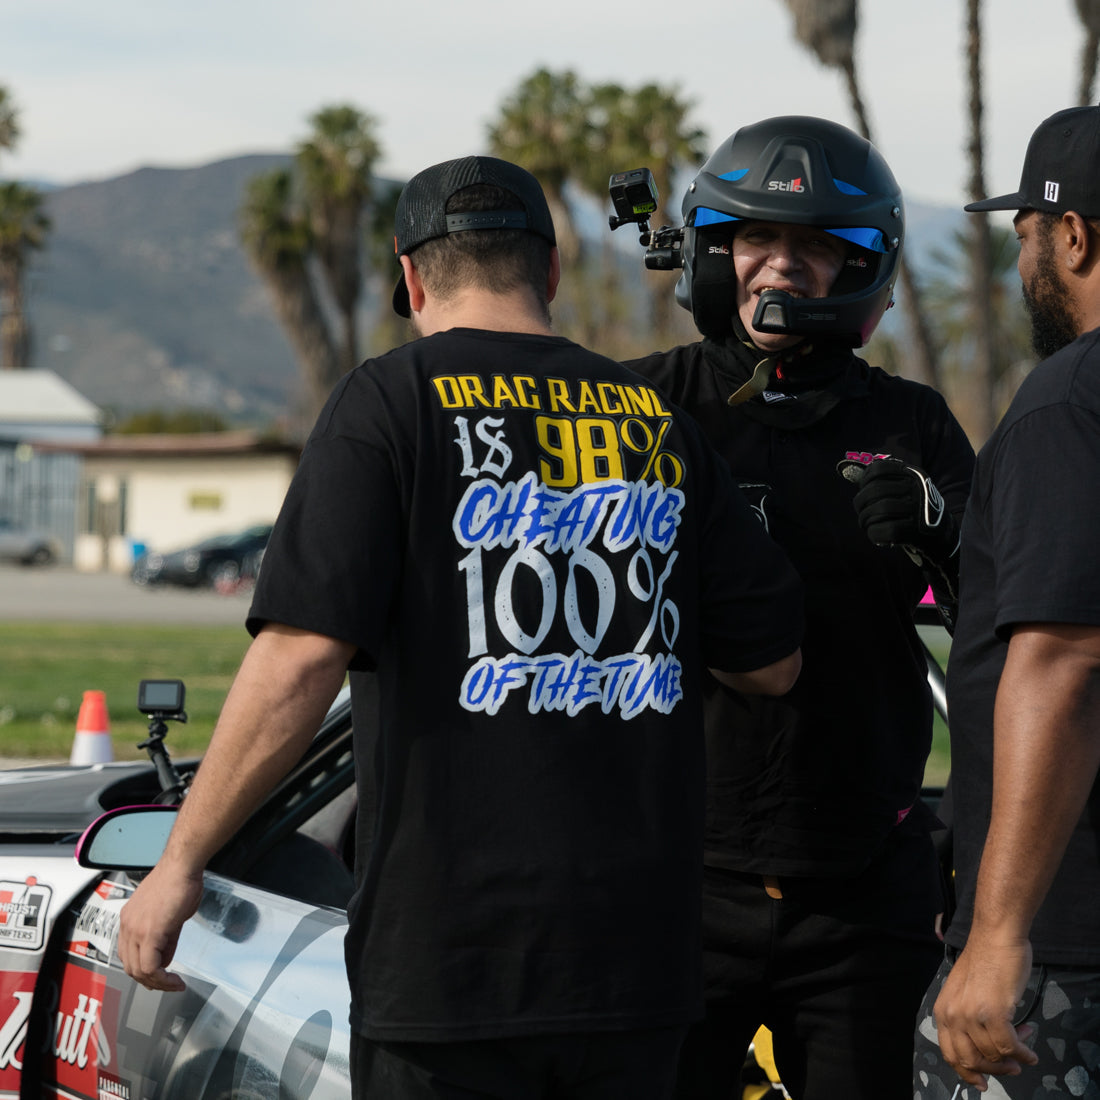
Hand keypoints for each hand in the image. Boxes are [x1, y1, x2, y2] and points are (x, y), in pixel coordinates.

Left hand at [118, 862, 203, 991]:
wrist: (182, 866)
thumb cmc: (178, 880)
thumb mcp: (170, 914)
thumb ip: (166, 938)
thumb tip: (166, 957)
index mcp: (129, 920)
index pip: (129, 955)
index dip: (144, 971)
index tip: (160, 976)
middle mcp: (127, 926)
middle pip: (131, 967)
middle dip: (151, 981)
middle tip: (168, 985)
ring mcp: (136, 929)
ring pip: (138, 970)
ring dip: (157, 982)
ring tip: (173, 984)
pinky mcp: (150, 932)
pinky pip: (150, 966)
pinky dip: (162, 978)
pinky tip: (174, 979)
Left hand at [840, 457, 958, 562]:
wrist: (942, 534)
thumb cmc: (915, 508)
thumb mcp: (907, 487)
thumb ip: (885, 480)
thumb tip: (853, 473)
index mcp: (913, 474)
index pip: (879, 468)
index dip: (864, 479)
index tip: (862, 489)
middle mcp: (917, 489)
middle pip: (874, 491)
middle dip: (860, 502)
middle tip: (860, 511)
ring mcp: (917, 510)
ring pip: (878, 510)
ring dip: (865, 519)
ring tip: (865, 522)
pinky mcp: (914, 531)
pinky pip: (883, 530)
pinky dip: (873, 533)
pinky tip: (874, 533)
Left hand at [933, 939, 1038, 1090]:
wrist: (995, 938)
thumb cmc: (984, 961)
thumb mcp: (964, 993)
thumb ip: (966, 1018)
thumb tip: (983, 1048)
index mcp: (943, 1010)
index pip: (950, 1053)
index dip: (966, 1072)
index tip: (980, 1083)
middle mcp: (953, 1015)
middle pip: (972, 1060)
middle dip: (994, 1070)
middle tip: (1011, 1069)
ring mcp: (972, 1015)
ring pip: (994, 1054)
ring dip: (1014, 1056)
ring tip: (1024, 1043)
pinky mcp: (994, 1013)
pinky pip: (1010, 1046)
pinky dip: (1023, 1053)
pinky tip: (1030, 1051)